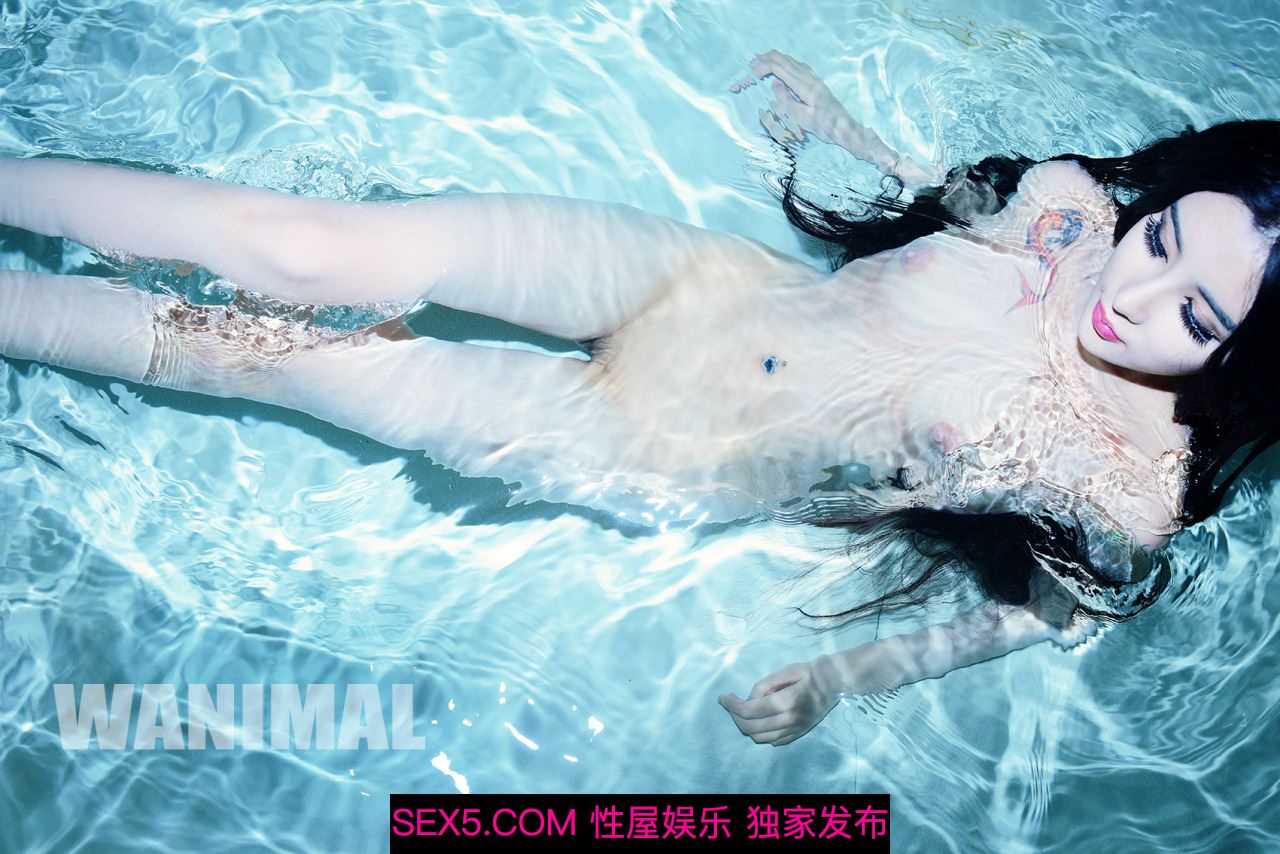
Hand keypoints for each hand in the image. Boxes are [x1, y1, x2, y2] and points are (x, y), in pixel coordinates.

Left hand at [718, 656, 839, 745]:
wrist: (835, 683)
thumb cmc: (810, 673)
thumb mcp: (785, 670)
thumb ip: (764, 685)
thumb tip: (750, 698)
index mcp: (785, 702)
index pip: (749, 711)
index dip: (731, 705)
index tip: (723, 697)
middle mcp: (789, 720)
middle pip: (751, 727)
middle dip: (735, 716)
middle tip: (731, 704)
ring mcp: (795, 730)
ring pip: (760, 738)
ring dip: (746, 726)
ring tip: (743, 712)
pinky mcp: (798, 733)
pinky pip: (773, 741)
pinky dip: (761, 734)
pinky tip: (760, 720)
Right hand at [730, 50, 852, 147]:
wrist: (844, 128)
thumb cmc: (824, 126)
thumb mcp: (803, 118)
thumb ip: (787, 100)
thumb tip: (775, 83)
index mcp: (804, 86)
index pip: (779, 67)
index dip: (763, 67)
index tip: (751, 73)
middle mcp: (809, 78)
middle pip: (784, 59)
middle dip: (765, 59)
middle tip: (751, 65)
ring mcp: (813, 78)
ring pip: (790, 60)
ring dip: (774, 60)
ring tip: (761, 63)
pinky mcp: (816, 82)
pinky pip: (797, 66)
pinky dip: (784, 63)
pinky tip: (781, 67)